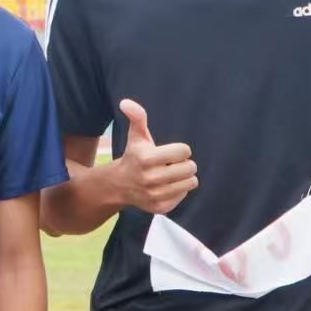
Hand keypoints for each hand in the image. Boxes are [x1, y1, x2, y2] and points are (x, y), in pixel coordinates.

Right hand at [113, 99, 197, 213]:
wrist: (119, 185)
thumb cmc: (134, 157)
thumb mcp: (136, 136)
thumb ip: (136, 117)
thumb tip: (125, 102)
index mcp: (146, 159)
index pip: (184, 151)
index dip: (180, 150)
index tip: (169, 153)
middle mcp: (150, 179)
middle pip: (190, 167)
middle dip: (184, 163)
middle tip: (172, 164)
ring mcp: (156, 195)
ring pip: (191, 182)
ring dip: (185, 177)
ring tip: (172, 174)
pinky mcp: (160, 208)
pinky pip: (184, 195)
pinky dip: (179, 190)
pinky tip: (166, 187)